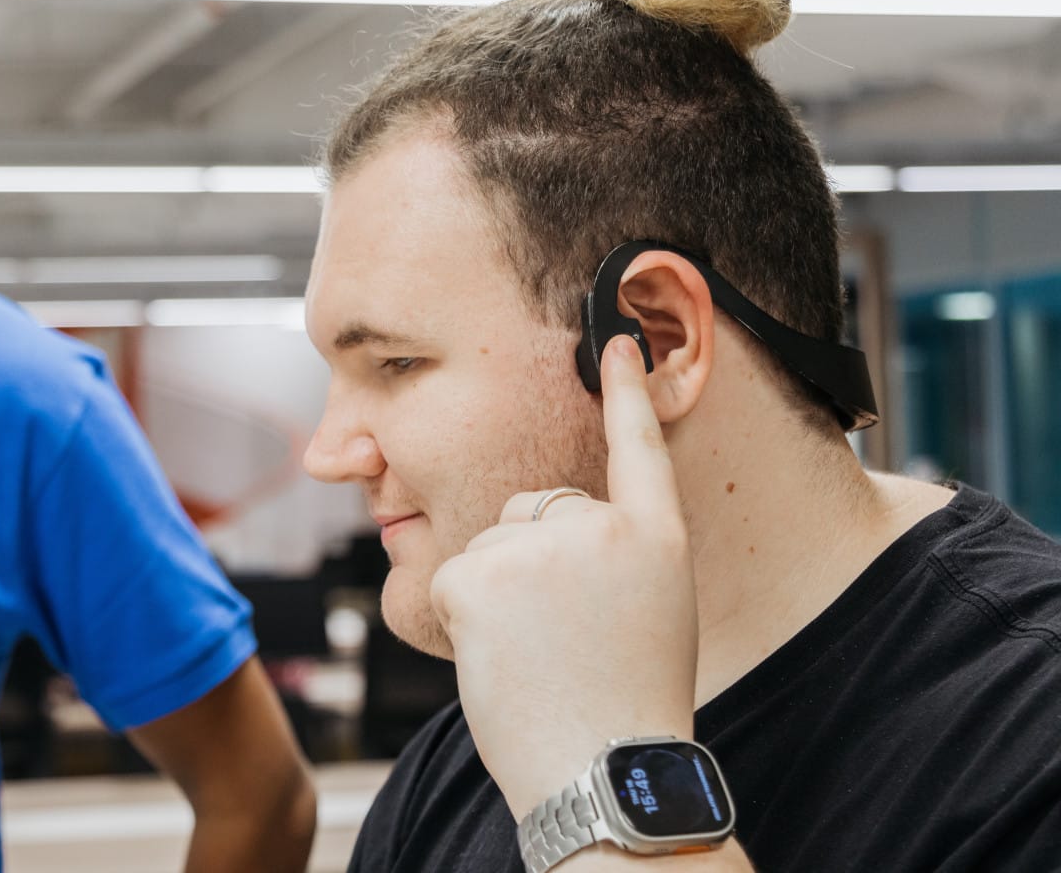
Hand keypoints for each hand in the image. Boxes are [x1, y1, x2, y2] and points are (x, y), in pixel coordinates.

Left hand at [431, 334, 698, 816]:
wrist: (603, 771)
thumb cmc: (625, 705)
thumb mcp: (652, 611)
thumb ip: (614, 556)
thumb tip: (555, 524)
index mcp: (657, 538)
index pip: (641, 447)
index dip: (629, 391)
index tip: (614, 340)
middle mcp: (600, 527)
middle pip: (534, 507)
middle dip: (530, 559)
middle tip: (560, 635)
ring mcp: (538, 546)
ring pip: (489, 544)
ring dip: (496, 593)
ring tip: (538, 655)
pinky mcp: (478, 572)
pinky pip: (454, 577)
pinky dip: (465, 617)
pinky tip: (502, 658)